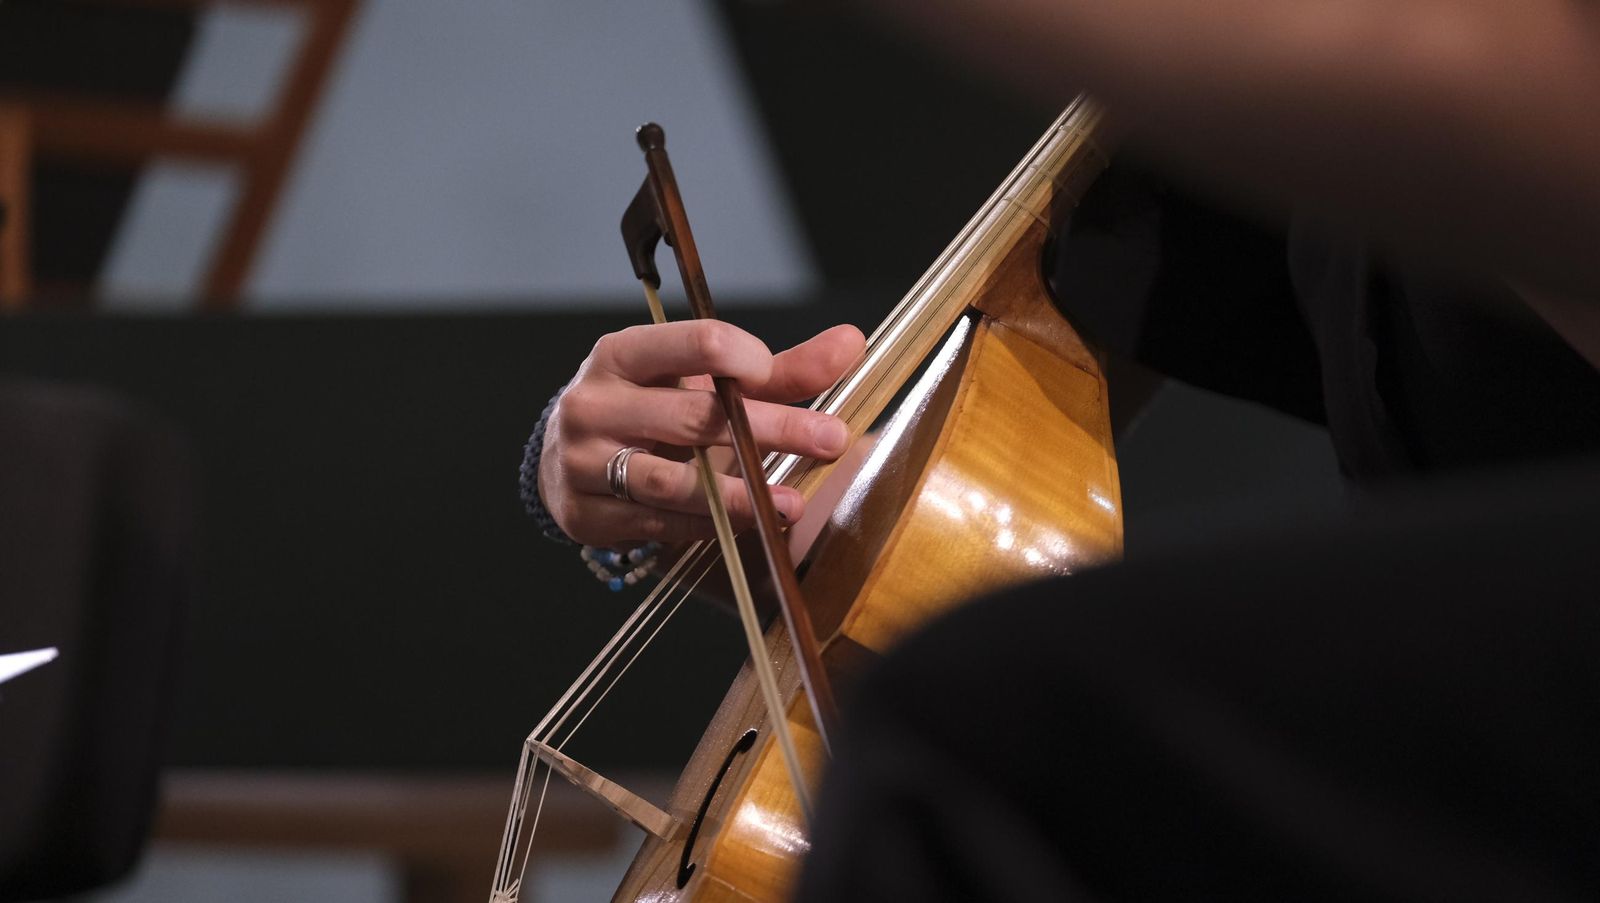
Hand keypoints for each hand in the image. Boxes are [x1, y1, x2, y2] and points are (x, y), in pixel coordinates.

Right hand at [539, 320, 865, 546]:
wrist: (571, 458)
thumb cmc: (651, 408)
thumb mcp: (704, 381)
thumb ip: (779, 370)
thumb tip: (852, 342)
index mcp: (624, 353)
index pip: (697, 342)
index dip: (747, 359)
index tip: (778, 376)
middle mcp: (595, 403)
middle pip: (695, 416)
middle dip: (772, 429)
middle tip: (831, 439)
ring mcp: (584, 462)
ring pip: (671, 481)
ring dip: (739, 495)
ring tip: (790, 505)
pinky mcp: (586, 514)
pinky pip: (659, 523)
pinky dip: (708, 525)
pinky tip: (746, 523)